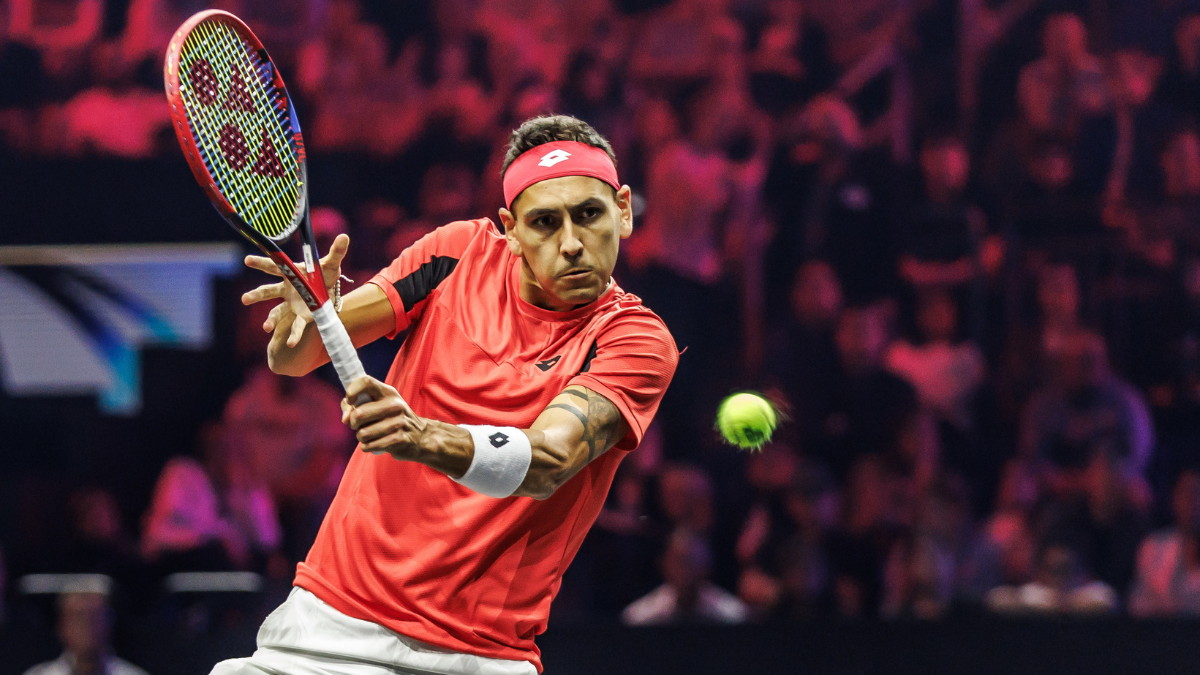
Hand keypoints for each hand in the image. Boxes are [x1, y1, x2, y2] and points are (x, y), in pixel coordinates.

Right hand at [241, 233, 348, 347]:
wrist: (330, 291)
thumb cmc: (324, 274)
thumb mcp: (331, 263)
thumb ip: (337, 251)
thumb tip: (345, 236)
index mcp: (291, 273)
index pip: (274, 266)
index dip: (261, 262)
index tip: (247, 259)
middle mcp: (286, 289)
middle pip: (268, 291)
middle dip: (256, 295)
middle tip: (244, 299)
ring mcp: (291, 304)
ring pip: (277, 312)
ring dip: (271, 320)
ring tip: (266, 328)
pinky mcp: (300, 316)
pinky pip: (296, 326)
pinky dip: (294, 335)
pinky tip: (291, 344)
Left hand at [341, 376, 425, 458]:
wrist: (420, 436)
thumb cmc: (391, 419)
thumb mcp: (379, 405)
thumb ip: (355, 406)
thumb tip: (345, 418)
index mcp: (388, 392)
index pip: (366, 382)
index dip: (352, 390)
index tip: (350, 401)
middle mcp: (395, 405)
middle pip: (359, 414)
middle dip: (353, 423)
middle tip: (358, 425)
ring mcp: (399, 422)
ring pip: (363, 433)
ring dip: (361, 437)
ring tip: (369, 435)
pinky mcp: (399, 439)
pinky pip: (370, 445)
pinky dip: (367, 447)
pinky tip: (373, 443)